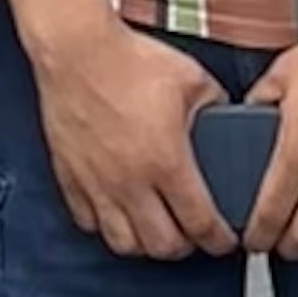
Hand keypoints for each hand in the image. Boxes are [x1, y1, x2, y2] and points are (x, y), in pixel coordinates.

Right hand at [21, 13, 231, 259]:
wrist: (76, 49)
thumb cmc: (130, 59)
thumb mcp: (192, 79)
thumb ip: (216, 107)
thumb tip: (227, 121)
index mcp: (167, 162)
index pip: (200, 223)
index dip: (219, 240)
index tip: (225, 240)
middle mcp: (131, 182)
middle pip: (163, 245)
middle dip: (186, 246)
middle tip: (195, 234)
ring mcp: (97, 184)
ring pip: (123, 243)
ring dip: (146, 243)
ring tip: (158, 229)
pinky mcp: (70, 178)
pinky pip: (88, 222)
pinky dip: (107, 226)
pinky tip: (119, 212)